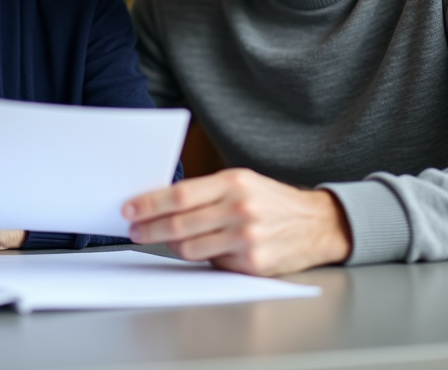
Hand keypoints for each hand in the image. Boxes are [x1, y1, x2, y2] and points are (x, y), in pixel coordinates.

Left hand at [122, 168, 350, 276]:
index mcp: (234, 183)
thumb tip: (162, 203)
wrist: (317, 224)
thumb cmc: (272, 202)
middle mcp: (240, 209)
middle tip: (134, 230)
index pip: (180, 194)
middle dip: (150, 228)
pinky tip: (196, 250)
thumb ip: (207, 191)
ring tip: (163, 241)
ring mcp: (246, 238)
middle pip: (180, 223)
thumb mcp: (243, 183)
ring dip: (171, 246)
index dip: (150, 204)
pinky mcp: (252, 263)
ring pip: (191, 248)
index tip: (130, 209)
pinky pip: (211, 263)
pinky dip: (199, 258)